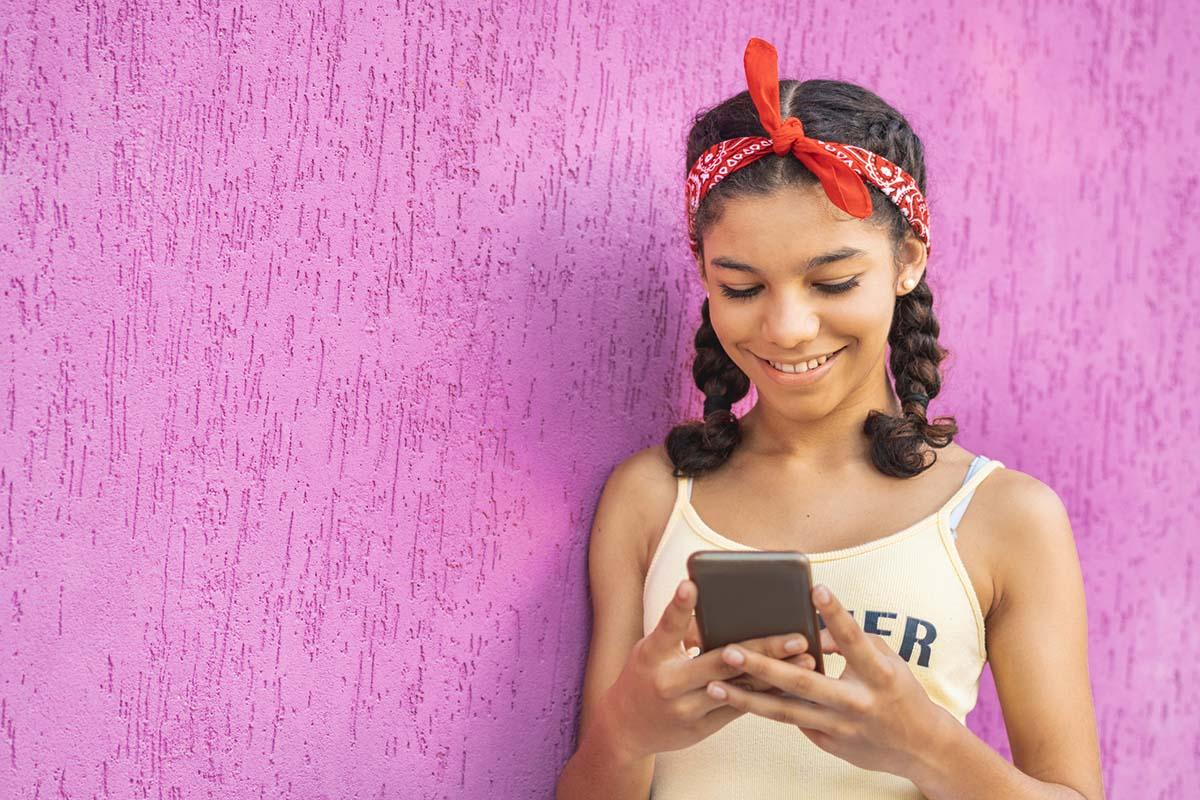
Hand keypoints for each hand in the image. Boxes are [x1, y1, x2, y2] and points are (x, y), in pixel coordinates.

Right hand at [603, 579, 818, 760]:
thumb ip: (681, 632)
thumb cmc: (644, 676)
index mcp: (652, 655)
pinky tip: (791, 683)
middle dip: (762, 649)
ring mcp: (687, 708)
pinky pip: (739, 708)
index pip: (667, 626)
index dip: (678, 606)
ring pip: (738, 688)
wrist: (625, 729)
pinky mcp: (701, 727)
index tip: (690, 585)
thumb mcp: (651, 651)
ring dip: (775, 673)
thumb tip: (721, 613)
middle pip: (719, 661)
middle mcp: (669, 682)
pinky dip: (765, 694)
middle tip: (796, 637)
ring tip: (807, 660)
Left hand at [704, 584, 951, 778]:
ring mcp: (840, 728)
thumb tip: (812, 632)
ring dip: (747, 699)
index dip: (837, 615)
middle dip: (764, 668)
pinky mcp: (828, 743)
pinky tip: (734, 697)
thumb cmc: (900, 691)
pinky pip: (792, 721)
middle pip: (804, 684)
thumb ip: (851, 642)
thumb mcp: (887, 660)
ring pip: (786, 713)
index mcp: (879, 675)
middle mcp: (857, 703)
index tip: (817, 590)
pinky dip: (764, 708)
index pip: (855, 640)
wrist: (921, 748)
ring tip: (715, 684)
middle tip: (730, 652)